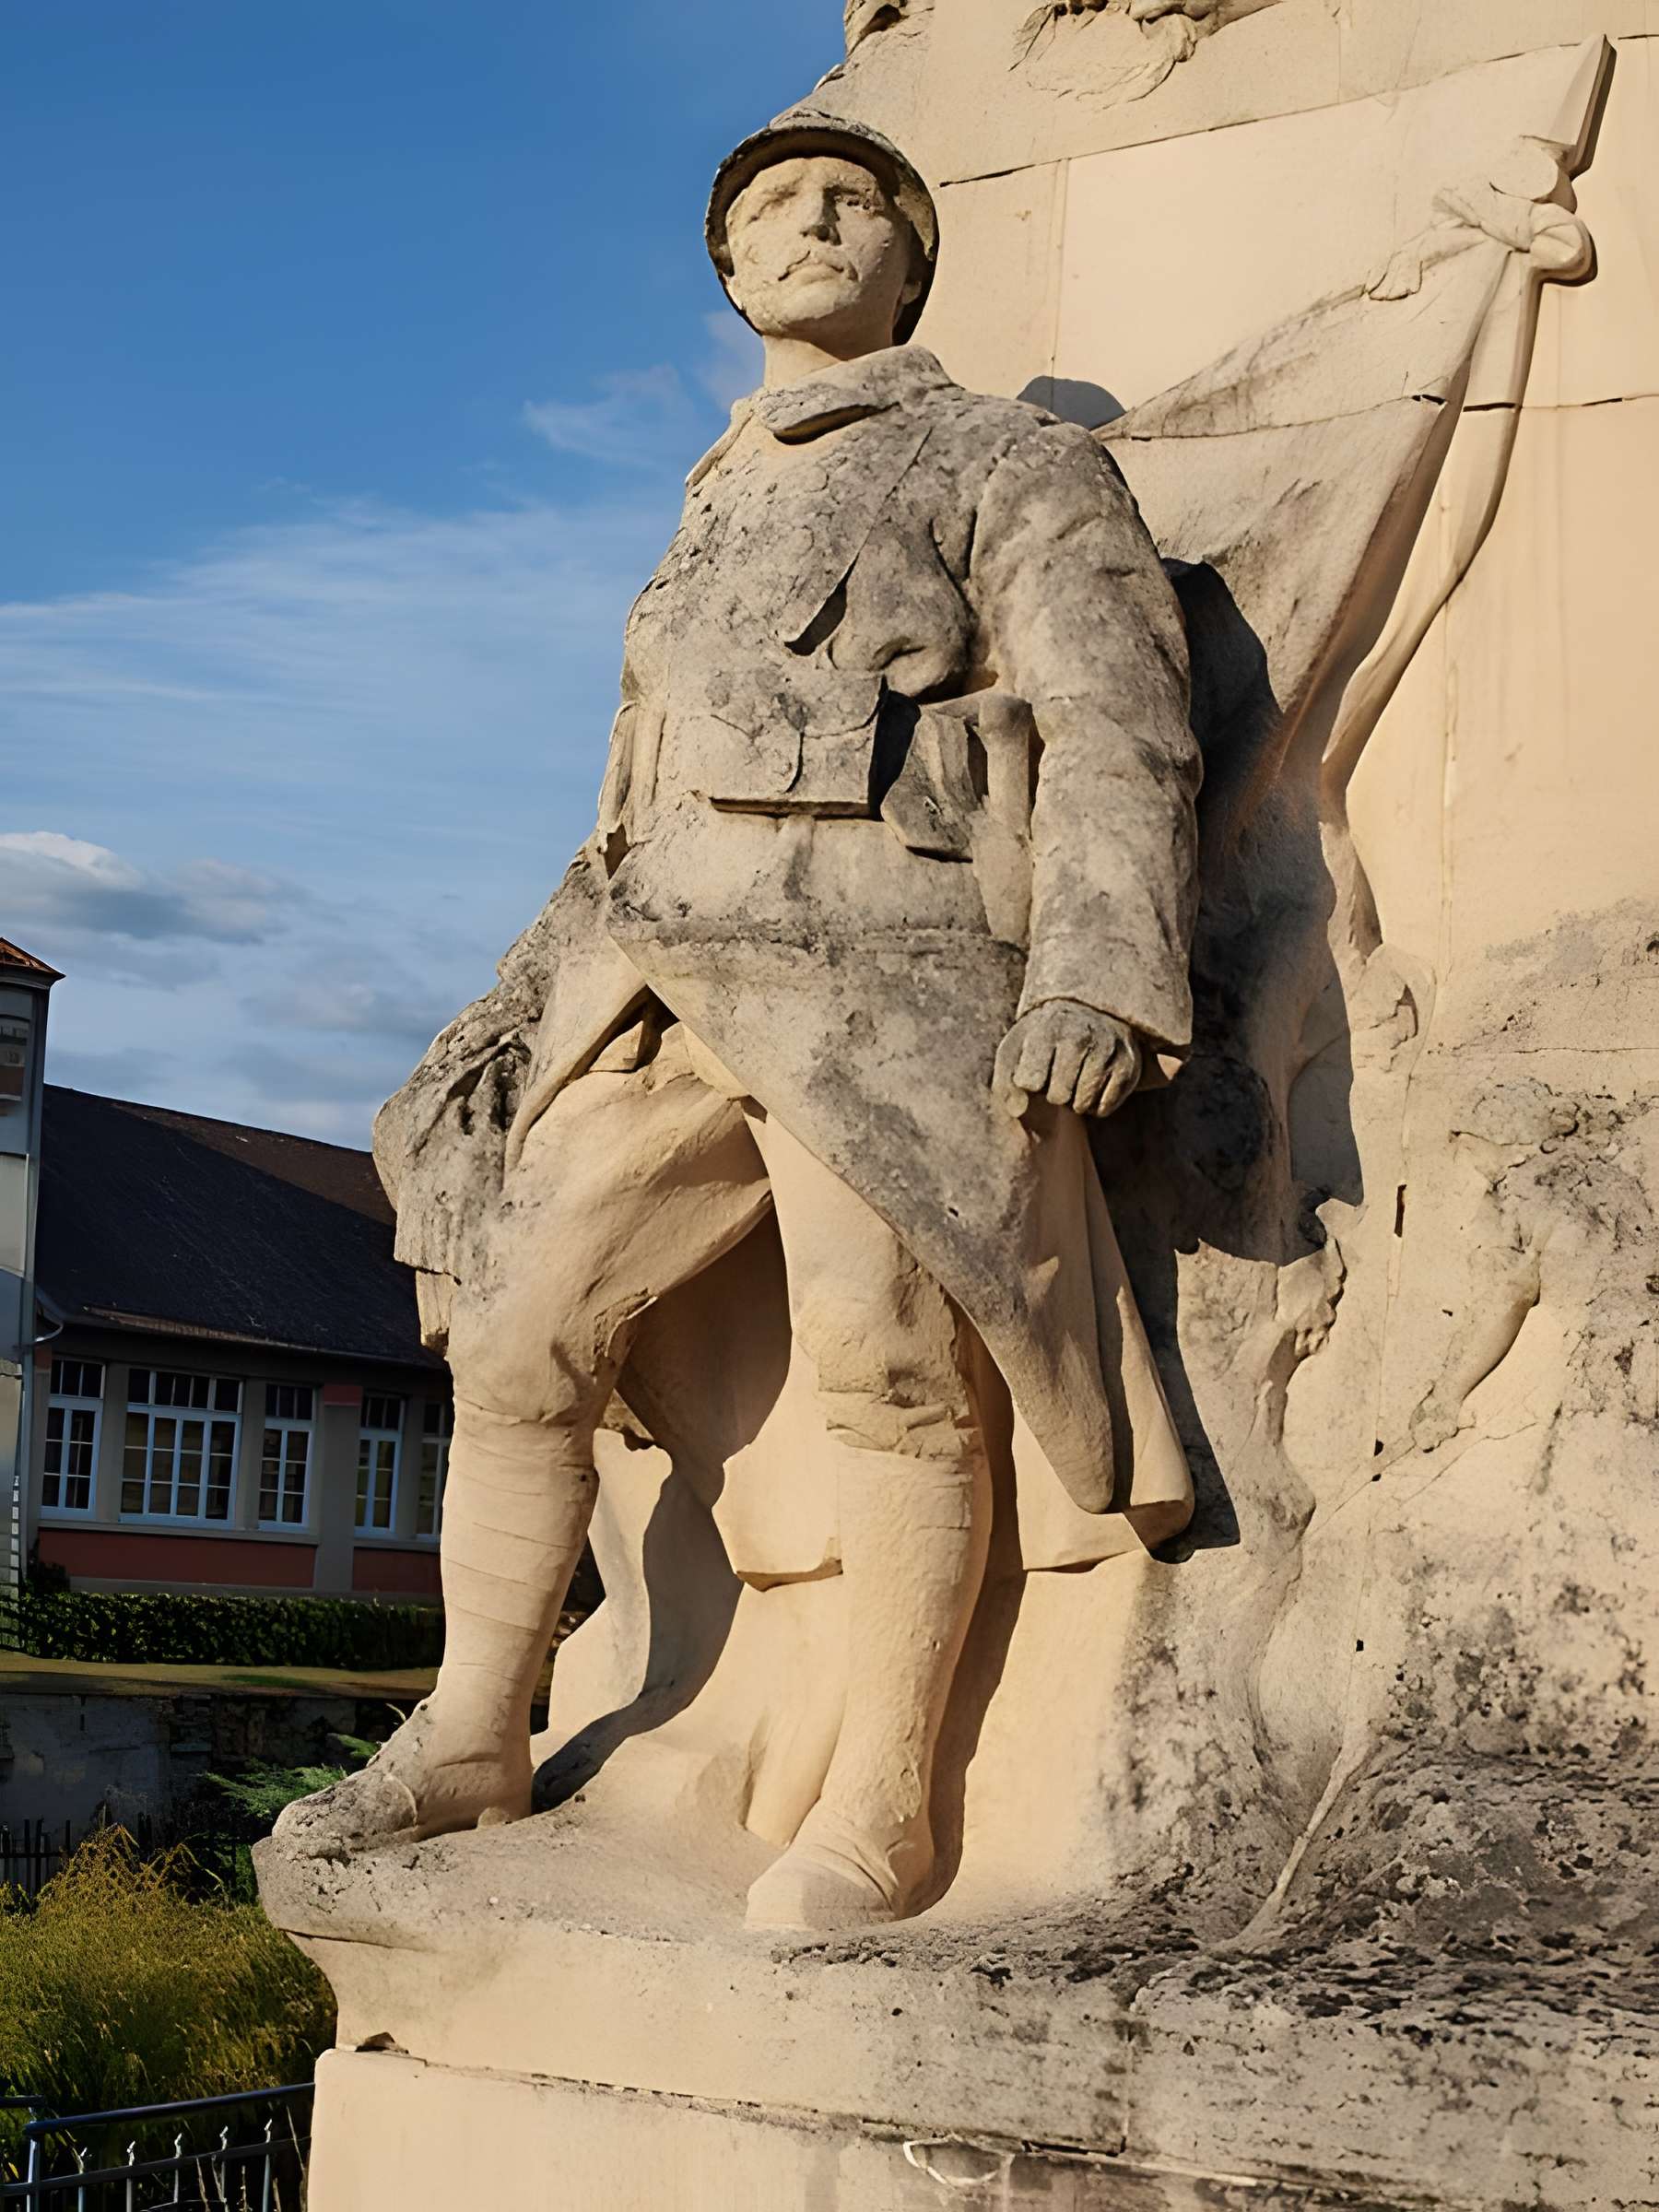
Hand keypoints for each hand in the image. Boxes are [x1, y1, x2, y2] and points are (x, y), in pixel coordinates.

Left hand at [993, 1001, 1142, 1121]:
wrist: (1088, 1012)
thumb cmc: (1042, 1038)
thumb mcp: (1015, 1050)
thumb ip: (1005, 1082)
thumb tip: (1017, 1111)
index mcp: (1047, 1031)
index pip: (1031, 1082)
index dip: (1030, 1084)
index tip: (1033, 1073)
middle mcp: (1080, 1038)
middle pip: (1058, 1096)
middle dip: (1052, 1093)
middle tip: (1055, 1076)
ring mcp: (1108, 1051)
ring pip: (1082, 1105)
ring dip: (1073, 1101)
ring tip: (1072, 1079)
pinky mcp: (1128, 1067)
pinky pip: (1104, 1109)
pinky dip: (1094, 1105)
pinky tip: (1090, 1085)